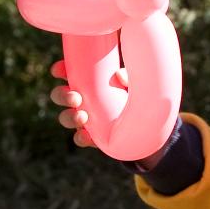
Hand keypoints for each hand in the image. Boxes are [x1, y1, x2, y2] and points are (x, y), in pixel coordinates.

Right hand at [49, 59, 169, 168]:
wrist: (150, 122)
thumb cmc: (142, 92)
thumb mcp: (140, 81)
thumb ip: (129, 76)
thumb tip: (117, 76)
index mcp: (92, 79)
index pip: (70, 72)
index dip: (60, 70)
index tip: (59, 70)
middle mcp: (85, 97)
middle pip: (62, 95)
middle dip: (62, 96)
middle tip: (75, 98)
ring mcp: (88, 117)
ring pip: (68, 117)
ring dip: (70, 117)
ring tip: (82, 117)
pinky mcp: (95, 135)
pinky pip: (81, 138)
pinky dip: (81, 137)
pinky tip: (86, 135)